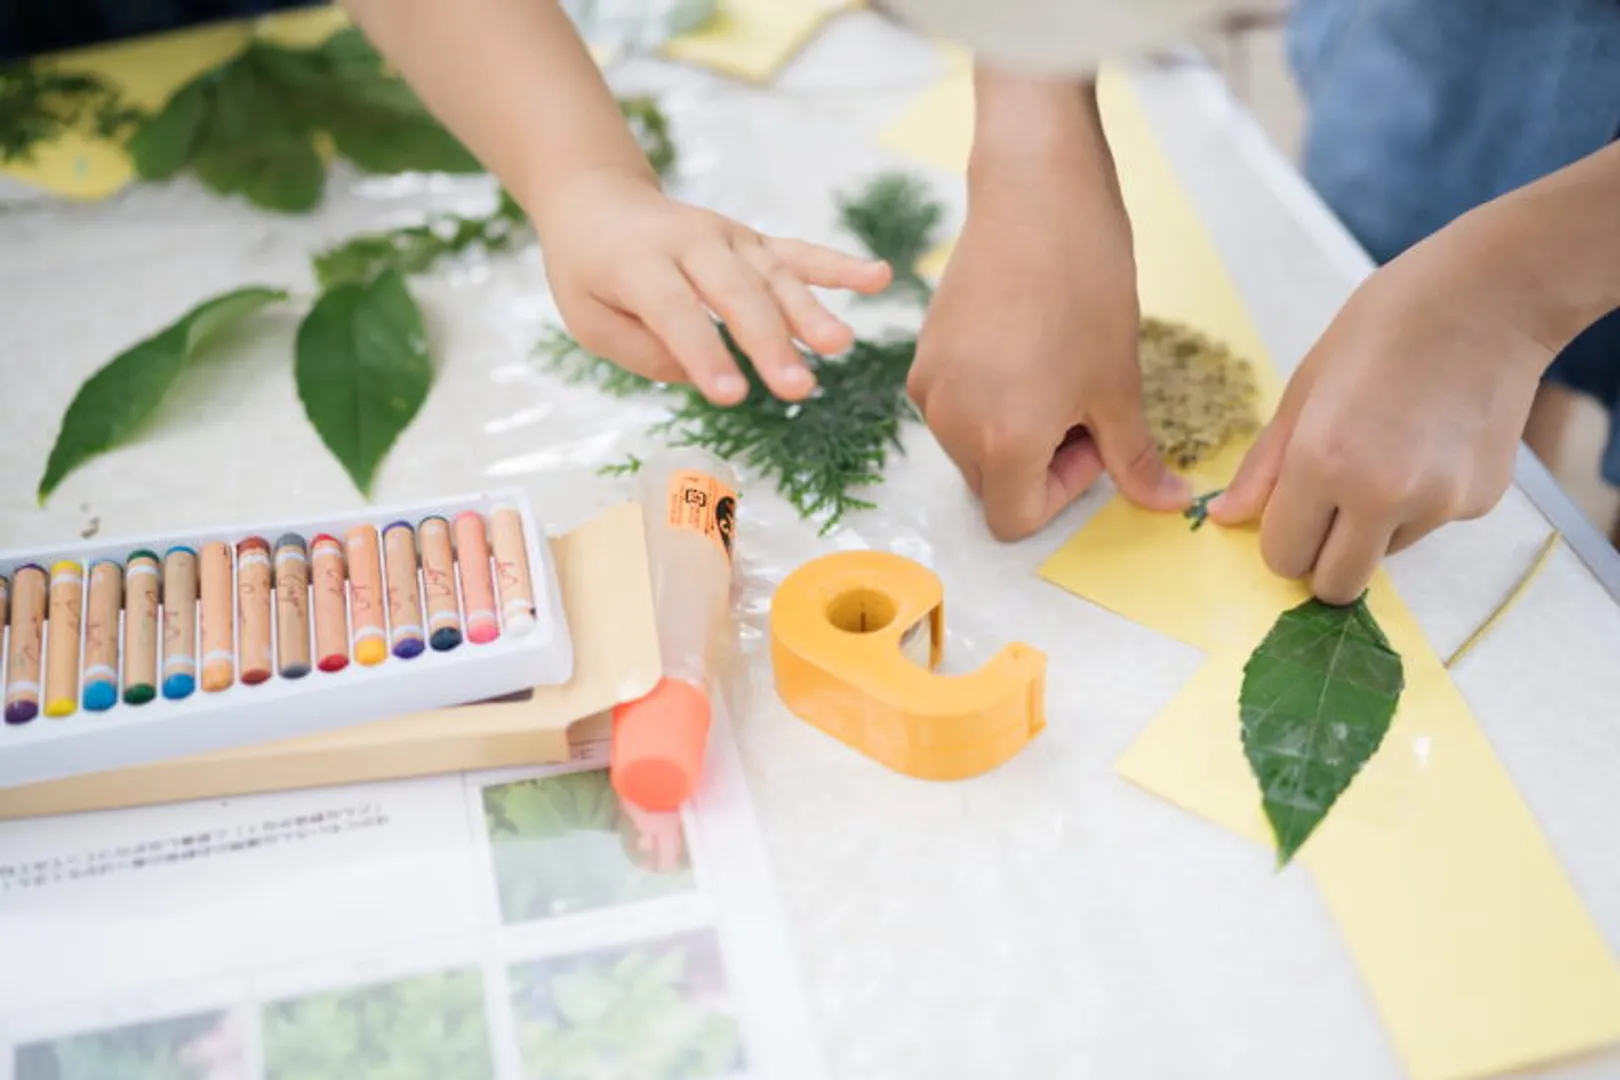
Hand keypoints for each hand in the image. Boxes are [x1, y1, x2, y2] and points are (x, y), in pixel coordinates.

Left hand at [537, 168, 891, 404]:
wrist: (600, 202)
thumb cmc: (591, 272)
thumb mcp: (587, 319)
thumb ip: (640, 350)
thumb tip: (700, 371)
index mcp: (638, 263)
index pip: (676, 312)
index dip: (704, 353)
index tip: (733, 395)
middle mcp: (690, 242)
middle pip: (736, 294)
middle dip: (769, 342)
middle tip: (797, 388)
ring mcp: (728, 237)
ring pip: (774, 275)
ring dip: (810, 312)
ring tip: (840, 346)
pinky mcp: (753, 241)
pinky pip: (800, 253)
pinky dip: (839, 265)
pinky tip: (879, 277)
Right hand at [908, 158, 1188, 540]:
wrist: (1035, 200)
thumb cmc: (1084, 288)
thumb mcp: (1119, 384)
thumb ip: (1134, 458)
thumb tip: (1168, 504)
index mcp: (1002, 443)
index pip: (1017, 520)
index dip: (1063, 492)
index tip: (1092, 437)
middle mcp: (952, 424)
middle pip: (992, 486)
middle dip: (1039, 464)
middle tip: (1081, 403)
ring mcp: (930, 388)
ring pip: (971, 447)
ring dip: (1013, 431)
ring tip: (1052, 368)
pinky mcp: (923, 356)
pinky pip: (954, 406)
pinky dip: (989, 398)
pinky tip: (1024, 345)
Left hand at [1209, 214, 1552, 602]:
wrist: (1490, 297)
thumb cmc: (1384, 326)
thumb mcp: (1305, 387)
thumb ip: (1264, 465)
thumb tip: (1226, 518)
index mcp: (1324, 463)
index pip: (1283, 557)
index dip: (1281, 540)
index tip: (1289, 513)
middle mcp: (1382, 496)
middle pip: (1334, 584)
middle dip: (1320, 559)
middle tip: (1327, 512)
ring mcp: (1438, 505)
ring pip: (1381, 557)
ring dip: (1371, 528)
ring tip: (1386, 453)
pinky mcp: (1479, 503)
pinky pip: (1426, 527)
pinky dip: (1417, 505)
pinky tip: (1428, 444)